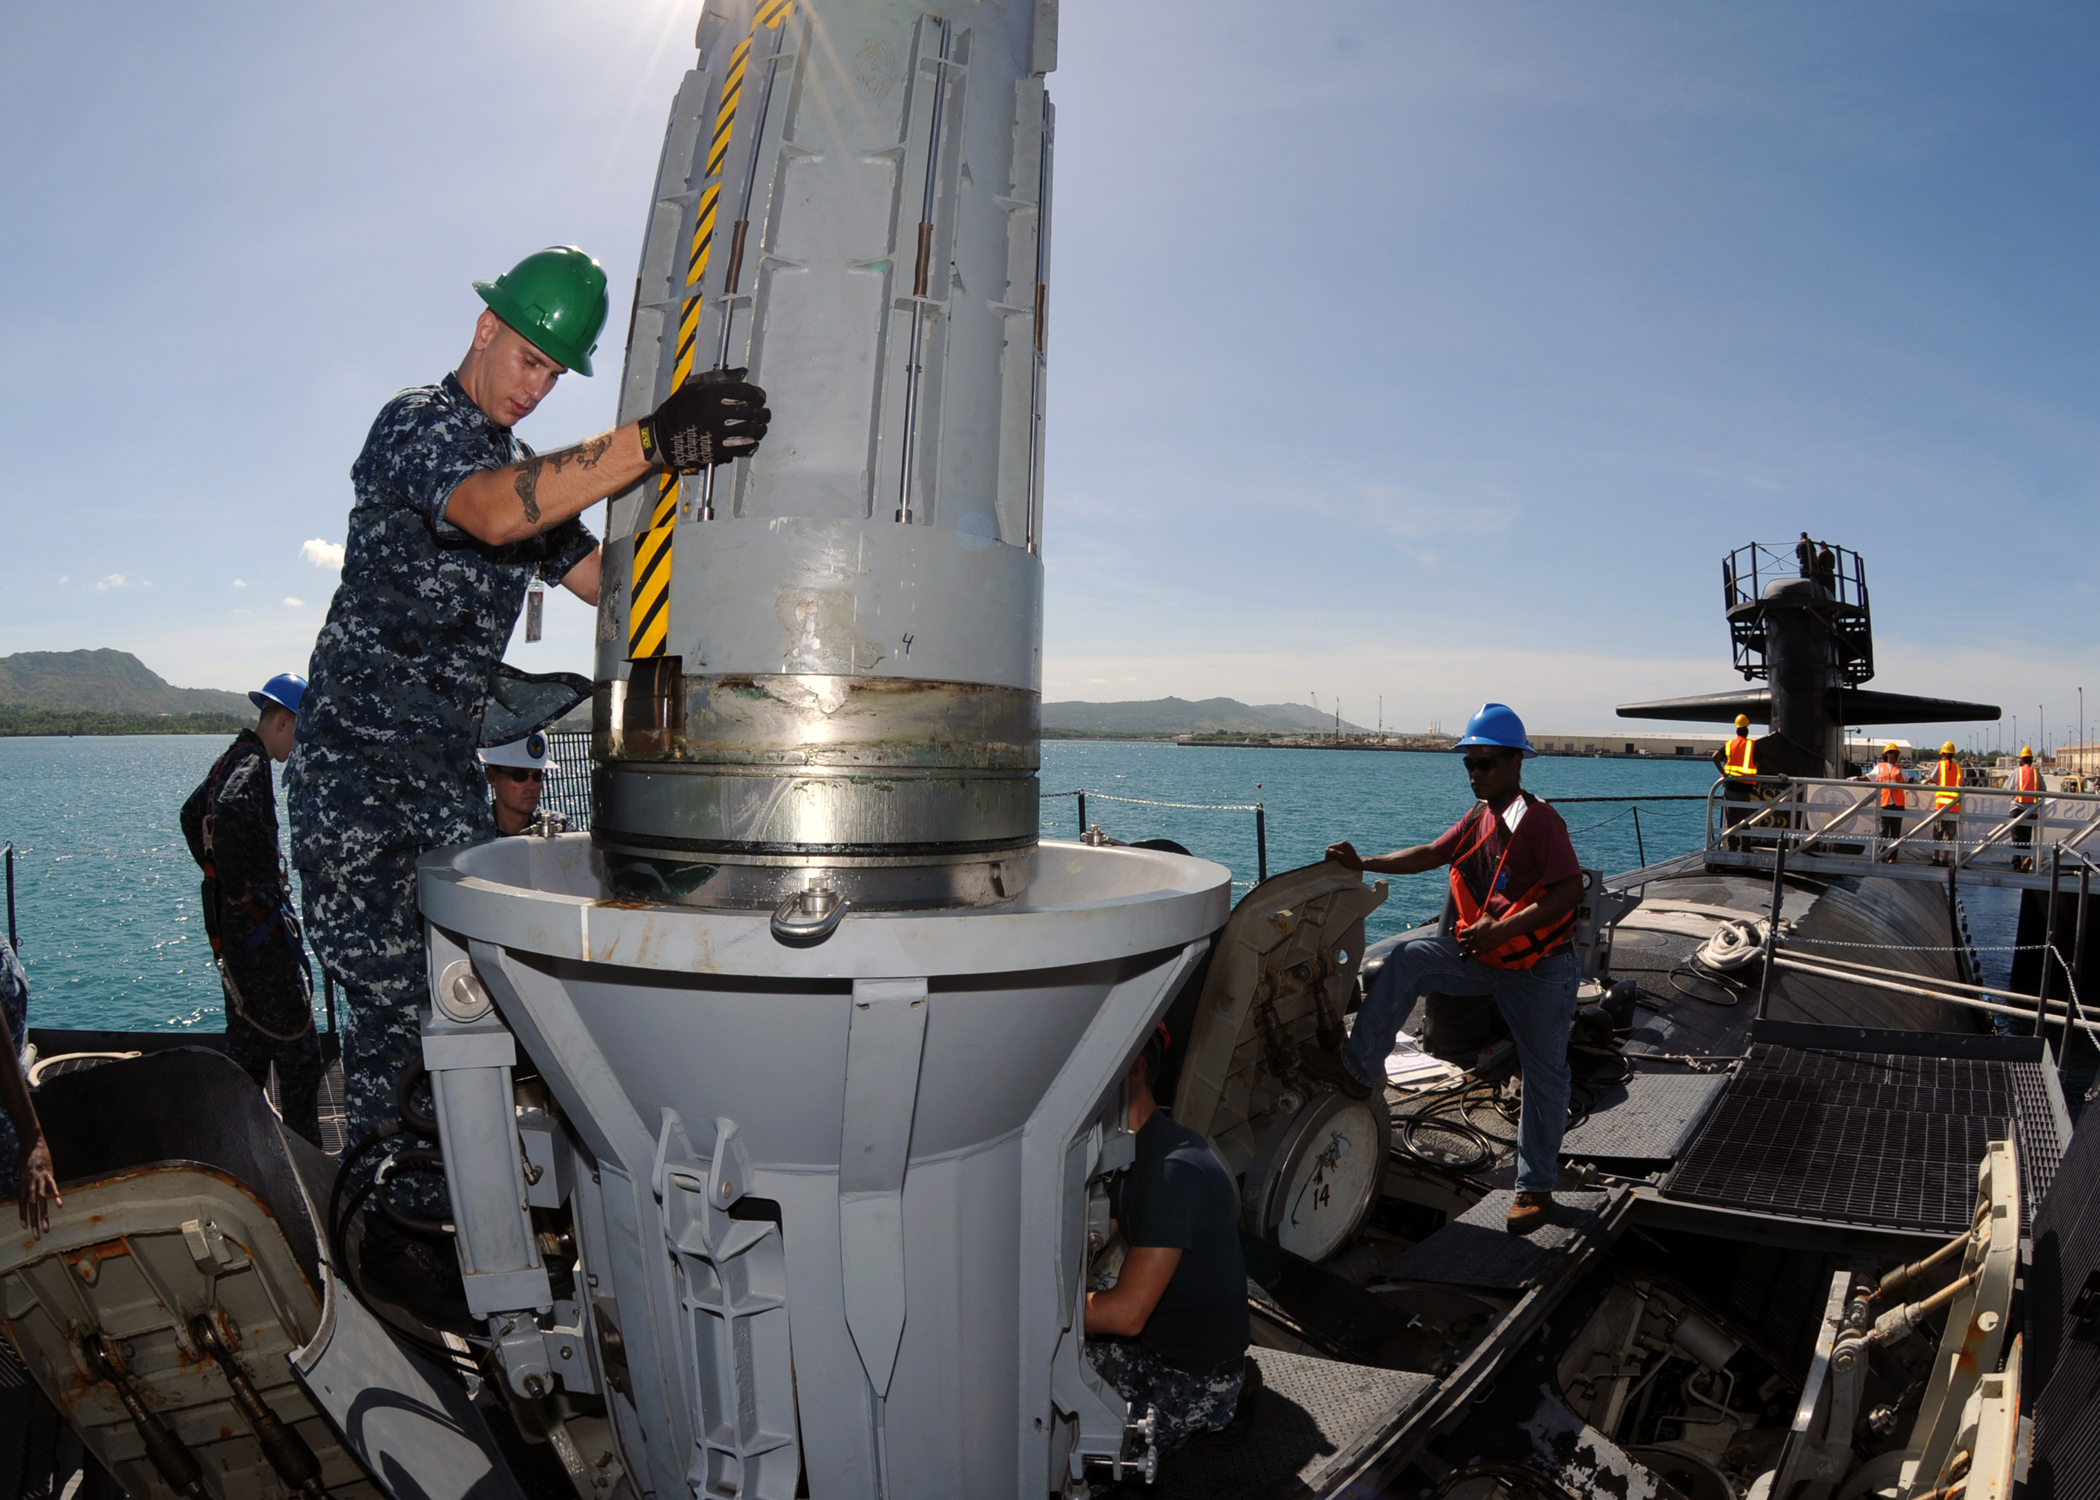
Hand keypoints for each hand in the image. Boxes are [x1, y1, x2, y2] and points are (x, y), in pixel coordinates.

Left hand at [17, 1135, 58, 1238]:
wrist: (31, 1142)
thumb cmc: (27, 1157)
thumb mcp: (23, 1172)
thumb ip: (26, 1183)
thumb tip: (28, 1194)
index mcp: (23, 1184)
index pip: (22, 1204)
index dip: (24, 1216)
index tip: (26, 1228)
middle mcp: (29, 1184)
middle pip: (32, 1206)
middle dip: (34, 1222)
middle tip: (37, 1236)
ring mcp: (39, 1179)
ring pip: (41, 1200)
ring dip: (43, 1215)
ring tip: (46, 1228)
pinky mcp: (48, 1173)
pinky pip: (52, 1186)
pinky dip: (55, 1196)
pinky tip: (59, 1205)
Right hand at [639, 367, 770, 470]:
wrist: (661, 436)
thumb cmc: (677, 409)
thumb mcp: (694, 387)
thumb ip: (719, 378)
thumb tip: (742, 372)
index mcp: (712, 394)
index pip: (745, 392)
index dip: (757, 394)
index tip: (760, 397)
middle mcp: (717, 412)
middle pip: (751, 411)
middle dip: (762, 413)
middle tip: (764, 414)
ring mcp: (718, 432)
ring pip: (750, 430)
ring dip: (760, 429)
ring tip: (761, 428)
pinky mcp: (718, 449)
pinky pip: (742, 447)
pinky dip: (752, 445)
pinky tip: (754, 442)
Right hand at [1326, 841, 1363, 870]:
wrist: (1359, 863)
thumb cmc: (1350, 861)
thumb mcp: (1341, 857)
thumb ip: (1334, 852)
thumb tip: (1326, 849)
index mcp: (1342, 844)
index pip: (1330, 847)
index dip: (1328, 853)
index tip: (1328, 859)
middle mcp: (1344, 842)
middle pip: (1333, 847)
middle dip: (1331, 853)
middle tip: (1330, 860)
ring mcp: (1346, 844)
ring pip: (1336, 848)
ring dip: (1334, 853)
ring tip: (1335, 859)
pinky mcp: (1347, 846)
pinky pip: (1340, 848)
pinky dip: (1338, 852)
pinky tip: (1339, 857)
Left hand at [1454, 917, 1501, 956]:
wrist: (1501, 929)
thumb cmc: (1493, 922)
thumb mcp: (1486, 916)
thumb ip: (1482, 916)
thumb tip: (1484, 913)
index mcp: (1472, 929)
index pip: (1461, 934)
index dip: (1461, 936)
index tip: (1462, 937)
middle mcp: (1473, 937)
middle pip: (1462, 943)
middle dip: (1461, 944)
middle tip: (1462, 945)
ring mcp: (1478, 944)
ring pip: (1468, 949)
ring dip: (1468, 949)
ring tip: (1470, 948)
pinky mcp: (1484, 949)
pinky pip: (1476, 954)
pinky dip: (1475, 953)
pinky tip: (1476, 952)